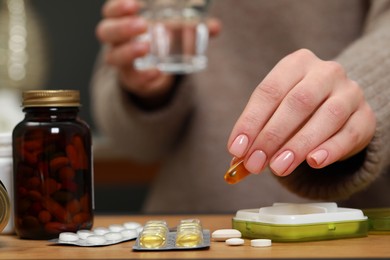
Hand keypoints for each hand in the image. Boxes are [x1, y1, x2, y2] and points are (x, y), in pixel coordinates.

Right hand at [96, 0, 220, 99]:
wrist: (153, 72)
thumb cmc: (160, 41)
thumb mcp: (173, 30)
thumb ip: (193, 27)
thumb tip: (215, 27)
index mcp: (124, 21)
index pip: (111, 11)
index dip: (117, 6)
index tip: (134, 4)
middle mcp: (118, 41)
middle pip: (105, 31)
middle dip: (121, 27)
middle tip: (142, 25)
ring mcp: (122, 62)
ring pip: (113, 56)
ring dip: (128, 51)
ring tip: (146, 48)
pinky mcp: (131, 80)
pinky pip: (132, 79)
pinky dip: (144, 76)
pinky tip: (157, 72)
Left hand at [227, 49, 375, 176]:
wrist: (338, 110)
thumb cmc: (298, 111)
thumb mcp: (275, 114)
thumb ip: (258, 133)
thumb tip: (238, 159)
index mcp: (296, 64)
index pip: (269, 91)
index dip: (251, 121)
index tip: (237, 149)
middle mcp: (326, 72)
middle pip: (297, 102)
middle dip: (272, 136)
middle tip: (255, 163)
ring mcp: (350, 92)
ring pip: (327, 116)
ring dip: (299, 145)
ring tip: (278, 167)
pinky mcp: (365, 116)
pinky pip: (349, 133)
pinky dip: (330, 149)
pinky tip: (313, 162)